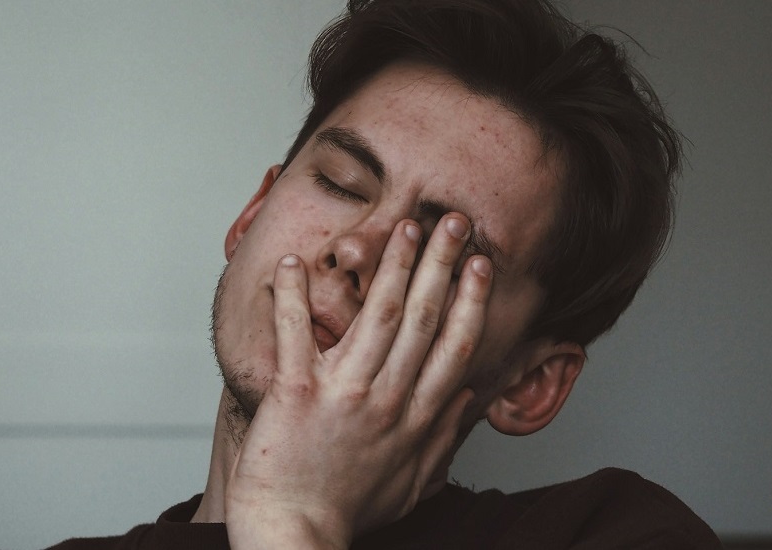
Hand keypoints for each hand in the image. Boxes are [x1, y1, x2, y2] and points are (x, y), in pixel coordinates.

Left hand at [225, 214, 492, 548]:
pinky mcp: (296, 393)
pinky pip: (295, 334)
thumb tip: (469, 400)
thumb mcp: (412, 484)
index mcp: (415, 418)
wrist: (294, 535)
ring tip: (404, 227)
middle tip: (453, 222)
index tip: (481, 265)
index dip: (470, 301)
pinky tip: (292, 263)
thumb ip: (443, 439)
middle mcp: (387, 399)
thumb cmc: (346, 511)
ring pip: (377, 315)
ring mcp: (343, 393)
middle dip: (442, 264)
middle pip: (424, 318)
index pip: (454, 346)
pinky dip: (291, 297)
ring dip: (393, 265)